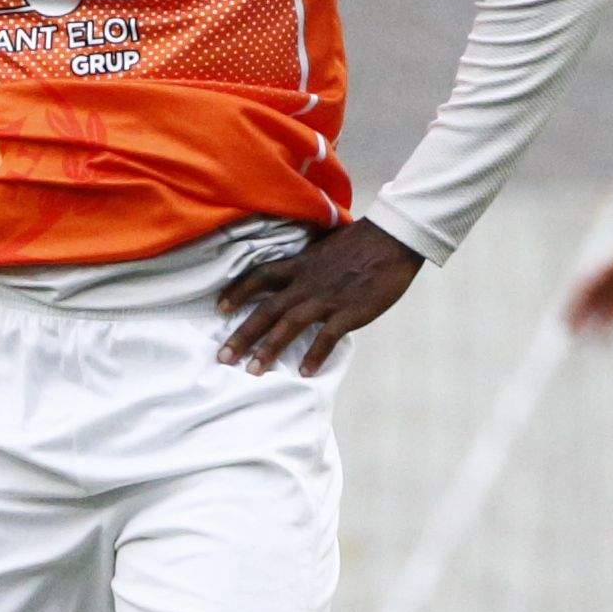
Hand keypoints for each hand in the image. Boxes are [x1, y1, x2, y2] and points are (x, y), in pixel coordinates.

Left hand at [216, 219, 424, 376]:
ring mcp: (326, 298)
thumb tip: (297, 276)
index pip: (259, 276)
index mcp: (299, 265)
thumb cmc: (361, 242)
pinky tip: (305, 372)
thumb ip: (307, 264)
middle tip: (223, 357)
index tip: (220, 309)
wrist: (392, 239)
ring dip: (269, 349)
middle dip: (242, 335)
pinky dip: (315, 355)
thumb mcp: (323, 248)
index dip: (237, 292)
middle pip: (266, 310)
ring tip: (253, 371)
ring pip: (289, 325)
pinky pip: (327, 337)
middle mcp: (305, 283)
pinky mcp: (349, 311)